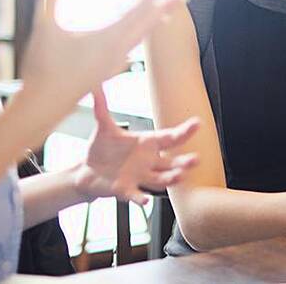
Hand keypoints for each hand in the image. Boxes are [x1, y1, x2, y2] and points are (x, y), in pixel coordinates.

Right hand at [17, 0, 186, 114]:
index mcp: (109, 37)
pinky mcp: (109, 67)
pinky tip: (144, 31)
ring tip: (170, 6)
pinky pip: (132, 44)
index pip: (141, 8)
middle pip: (148, 18)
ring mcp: (115, 60)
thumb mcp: (45, 30)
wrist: (45, 106)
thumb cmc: (44, 69)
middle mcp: (118, 49)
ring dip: (156, 16)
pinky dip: (142, 32)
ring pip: (142, 33)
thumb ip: (49, 1)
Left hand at [73, 85, 199, 204]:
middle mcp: (148, 161)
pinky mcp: (126, 190)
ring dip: (170, 178)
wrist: (87, 170)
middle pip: (172, 162)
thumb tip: (95, 84)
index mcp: (147, 143)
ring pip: (161, 179)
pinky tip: (145, 201)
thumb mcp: (103, 126)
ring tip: (180, 176)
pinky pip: (136, 195)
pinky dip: (140, 199)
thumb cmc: (102, 148)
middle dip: (184, 162)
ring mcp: (139, 177)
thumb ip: (102, 107)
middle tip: (196, 159)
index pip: (170, 137)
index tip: (197, 123)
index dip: (184, 131)